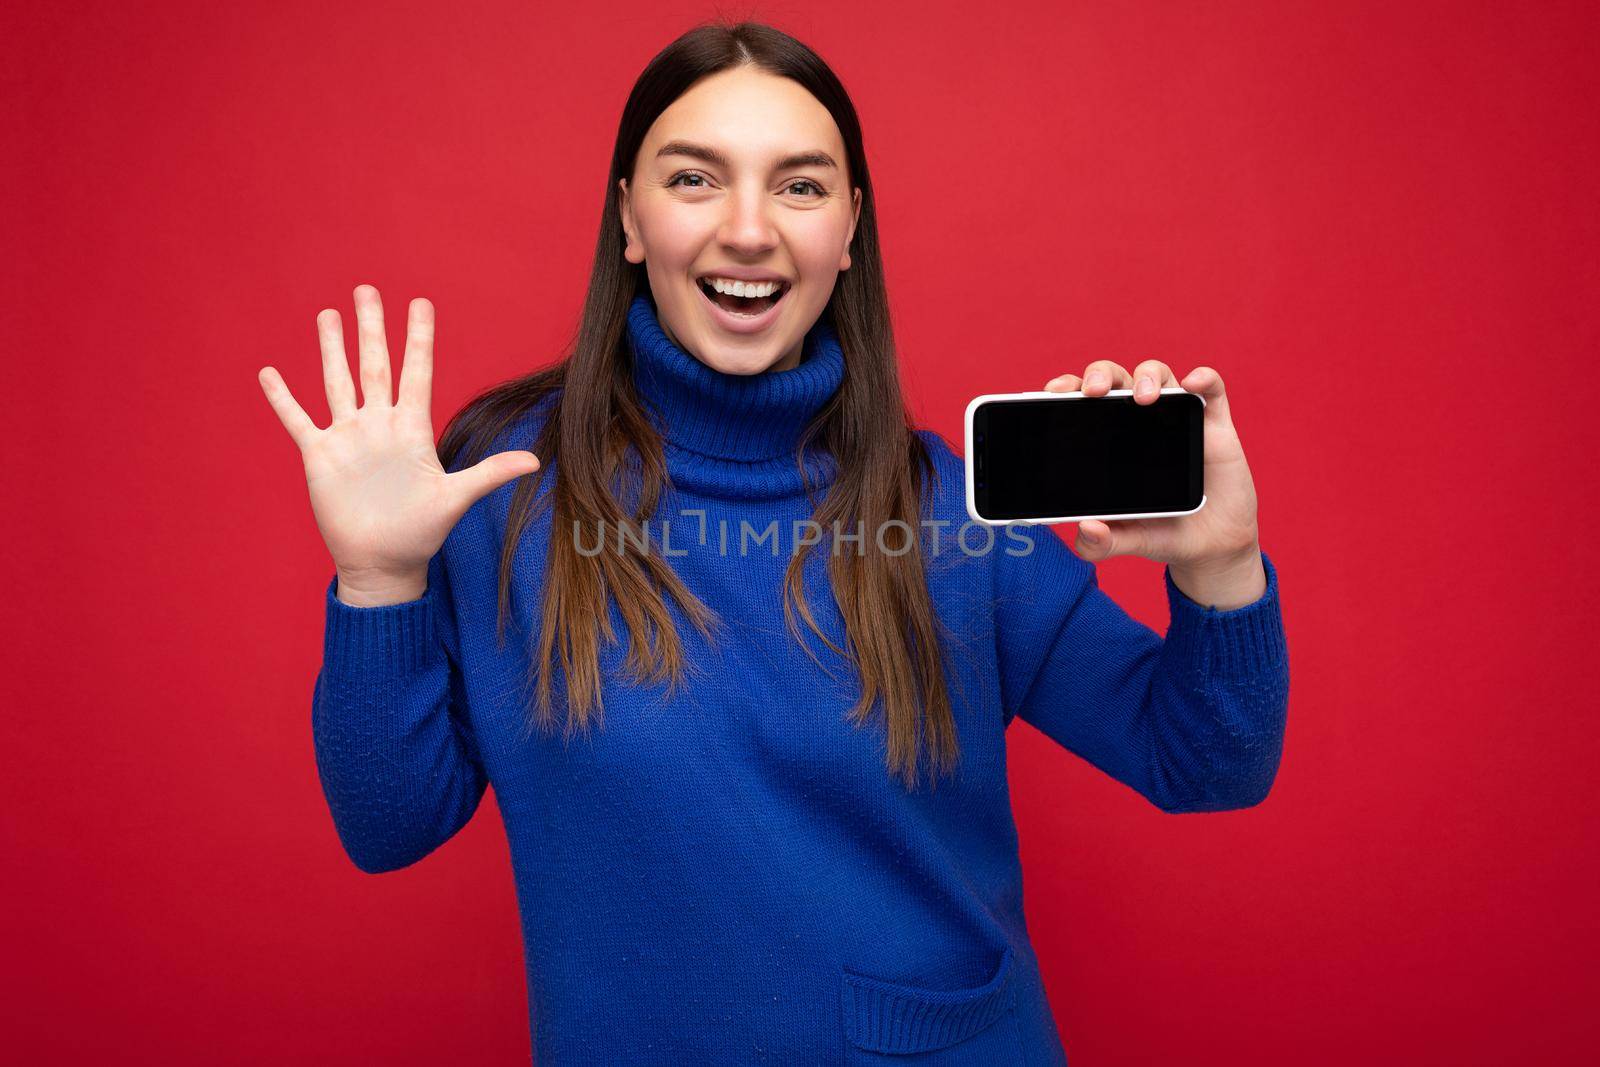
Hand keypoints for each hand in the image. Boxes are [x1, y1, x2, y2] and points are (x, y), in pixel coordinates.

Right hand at [258, 285, 539, 601]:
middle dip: (371, 328)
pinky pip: (298, 420)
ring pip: (337, 382)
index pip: (416, 372)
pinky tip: (269, 372)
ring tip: (328, 314)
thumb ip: (490, 473)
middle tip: (367, 289)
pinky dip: (283, 398)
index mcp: (412, 429)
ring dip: (331, 349)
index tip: (421, 303)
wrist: (383, 563)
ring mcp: (348, 438)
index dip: (418, 338)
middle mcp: (379, 425)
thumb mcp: (456, 498)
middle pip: (374, 366)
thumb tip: (535, 461)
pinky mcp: (320, 457)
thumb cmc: (421, 532)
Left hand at [1042, 358, 1260, 572]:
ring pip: (1157, 374)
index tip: (1051, 393)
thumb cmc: (1162, 532)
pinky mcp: (1213, 424)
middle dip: (1099, 375)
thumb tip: (1086, 529)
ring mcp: (1177, 418)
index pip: (1081, 401)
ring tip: (1144, 398)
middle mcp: (1138, 420)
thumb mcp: (1126, 540)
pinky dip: (1203, 378)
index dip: (1066, 387)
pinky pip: (1211, 388)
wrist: (1211, 545)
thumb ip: (1100, 543)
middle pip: (1114, 378)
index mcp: (1107, 439)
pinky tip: (1192, 385)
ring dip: (1147, 376)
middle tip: (1093, 393)